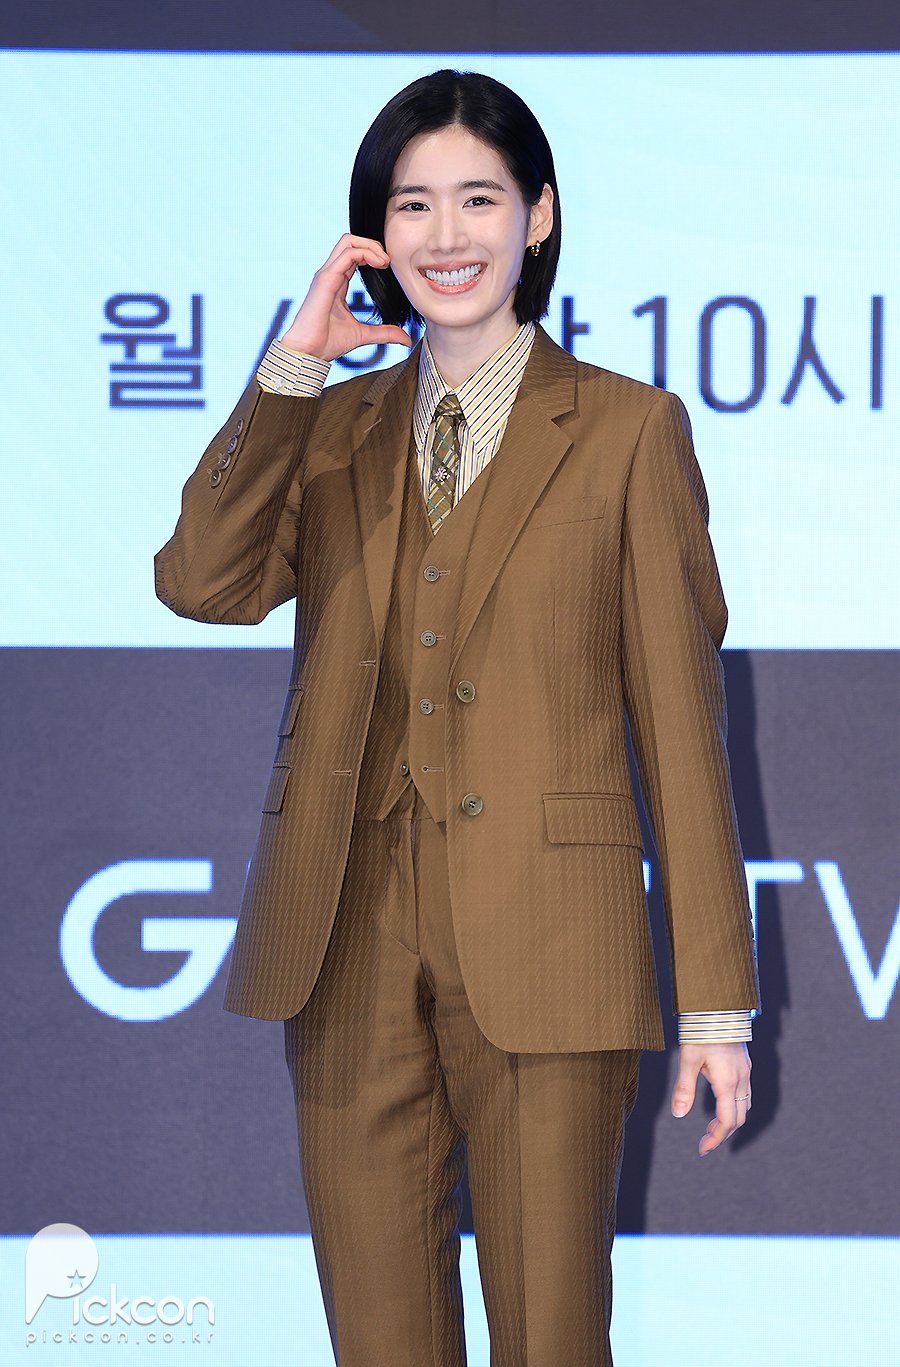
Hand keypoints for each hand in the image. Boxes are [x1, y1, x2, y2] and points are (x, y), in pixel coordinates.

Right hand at [280, 233, 413, 361]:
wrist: (309, 352)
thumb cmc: (327, 343)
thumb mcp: (363, 335)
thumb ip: (384, 332)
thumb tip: (405, 338)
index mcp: (337, 282)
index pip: (354, 255)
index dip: (373, 254)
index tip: (388, 268)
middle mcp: (330, 274)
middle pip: (351, 242)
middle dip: (373, 245)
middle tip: (388, 262)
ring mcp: (326, 274)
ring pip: (348, 242)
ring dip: (371, 246)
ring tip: (385, 261)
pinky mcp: (325, 279)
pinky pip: (347, 254)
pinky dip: (366, 253)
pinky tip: (379, 264)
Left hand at [671, 1042, 751, 1156]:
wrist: (719, 1006)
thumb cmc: (702, 1031)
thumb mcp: (688, 1058)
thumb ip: (684, 1087)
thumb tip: (678, 1114)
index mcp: (728, 1082)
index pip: (727, 1121)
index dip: (716, 1138)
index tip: (703, 1149)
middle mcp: (741, 1080)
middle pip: (739, 1118)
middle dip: (723, 1133)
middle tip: (705, 1142)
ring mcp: (745, 1072)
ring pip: (745, 1106)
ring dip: (730, 1121)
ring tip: (711, 1127)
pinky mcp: (744, 1064)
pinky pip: (745, 1093)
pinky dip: (735, 1106)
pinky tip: (721, 1104)